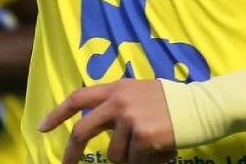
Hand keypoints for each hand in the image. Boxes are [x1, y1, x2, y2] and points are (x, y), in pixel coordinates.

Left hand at [39, 80, 176, 163]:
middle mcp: (119, 102)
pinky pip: (134, 161)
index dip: (57, 113)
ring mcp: (130, 119)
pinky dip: (147, 162)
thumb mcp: (141, 92)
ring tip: (151, 147)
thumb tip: (96, 125)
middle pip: (83, 130)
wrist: (203, 106)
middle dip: (71, 153)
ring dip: (130, 158)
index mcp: (117, 88)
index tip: (42, 127)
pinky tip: (162, 149)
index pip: (78, 98)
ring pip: (115, 155)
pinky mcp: (143, 137)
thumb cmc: (174, 102)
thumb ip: (118, 102)